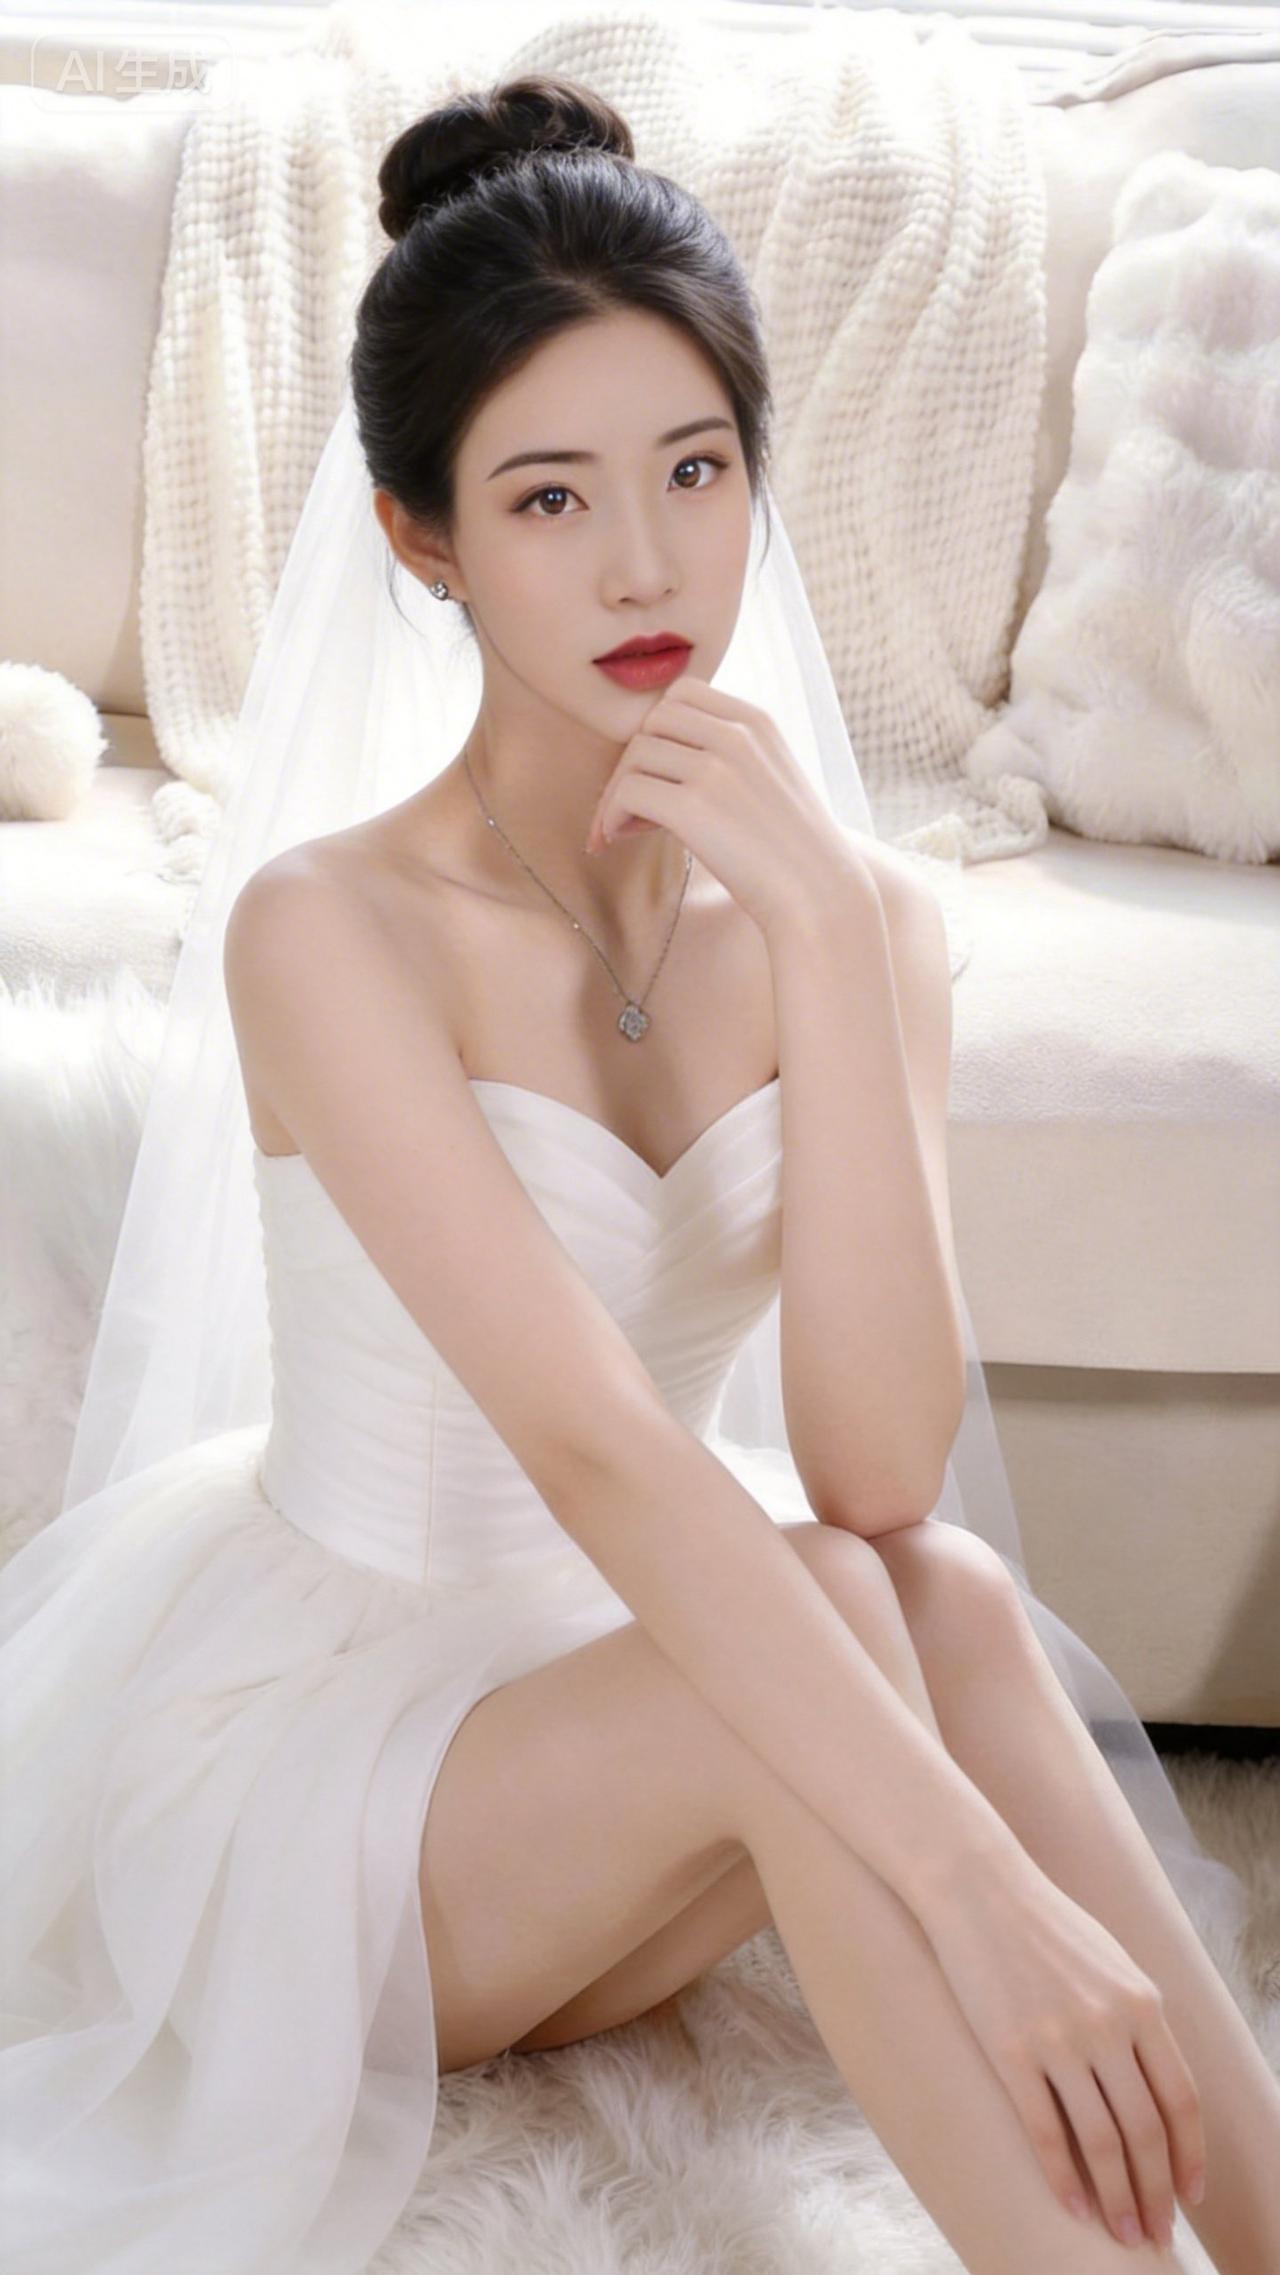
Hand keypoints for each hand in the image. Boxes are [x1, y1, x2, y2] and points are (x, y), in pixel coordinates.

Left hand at [585, 672, 865, 937]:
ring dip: (616, 791)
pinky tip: (614, 839)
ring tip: (621, 828)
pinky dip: (609, 816)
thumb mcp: (770, 780)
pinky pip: (627, 793)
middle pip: (652, 721)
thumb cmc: (792, 853)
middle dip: (633, 760)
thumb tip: (654, 761)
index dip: (658, 731)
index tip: (658, 772)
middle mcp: (738, 735)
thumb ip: (727, 757)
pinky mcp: (694, 808)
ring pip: (634, 755)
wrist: (820, 898)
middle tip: (631, 806)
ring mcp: (716, 769)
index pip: (682, 695)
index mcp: (758, 722)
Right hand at [923, 1852, 1204, 2249]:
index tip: (1191, 2195)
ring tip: (1122, 2234)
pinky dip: (1064, 2179)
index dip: (1190, 2155)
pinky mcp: (1009, 2050)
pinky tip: (1074, 2207)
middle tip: (1157, 2234)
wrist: (976, 1885)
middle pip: (1145, 2130)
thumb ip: (1137, 2017)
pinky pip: (1045, 2131)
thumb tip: (1156, 2084)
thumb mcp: (1109, 1962)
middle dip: (1156, 2193)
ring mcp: (1057, 2039)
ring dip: (1117, 2198)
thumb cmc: (1042, 1923)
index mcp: (1140, 2002)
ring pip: (1101, 2140)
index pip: (1179, 2099)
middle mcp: (1106, 2024)